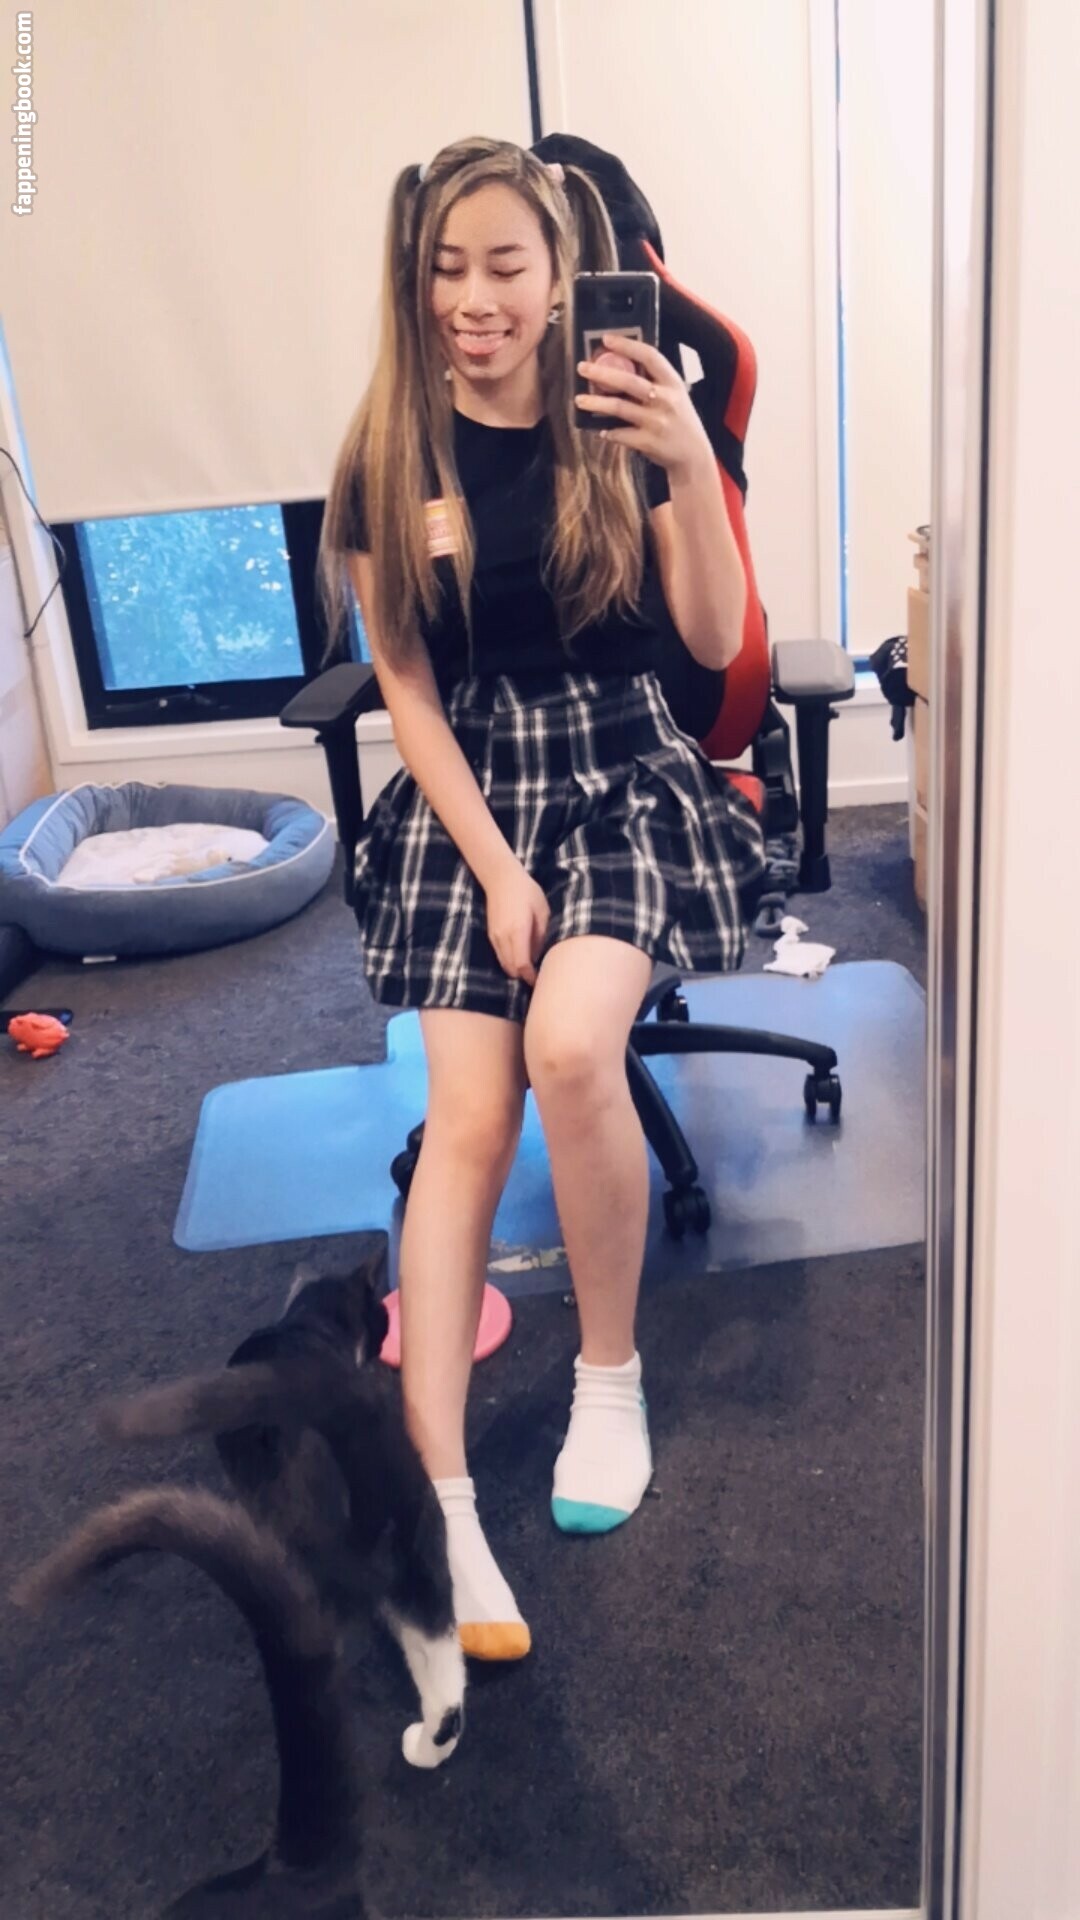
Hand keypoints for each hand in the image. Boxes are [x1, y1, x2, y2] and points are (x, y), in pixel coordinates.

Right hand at [484, 860, 550, 986]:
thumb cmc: (527, 891)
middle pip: (512, 968)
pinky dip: (509, 962)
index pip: (522, 964)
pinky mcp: (491, 935)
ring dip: (516, 971)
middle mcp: (503, 937)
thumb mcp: (542, 911)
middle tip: (537, 979)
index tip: (540, 980)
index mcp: (518, 931)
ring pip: (504, 964)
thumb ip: (541, 935)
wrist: (501, 878)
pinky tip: (520, 960)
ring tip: (530, 971)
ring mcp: (495, 936)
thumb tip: (540, 956)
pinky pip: (499, 956)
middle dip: (523, 977)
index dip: (530, 976)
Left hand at [576, 332, 712, 480]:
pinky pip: (621, 434)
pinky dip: (609, 432)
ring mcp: (656, 422)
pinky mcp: (648, 443)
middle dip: (602, 373)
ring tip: (579, 400)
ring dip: (596, 403)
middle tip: (582, 368)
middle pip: (628, 381)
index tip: (606, 339)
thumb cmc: (680, 420)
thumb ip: (655, 382)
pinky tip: (601, 430)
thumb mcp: (675, 395)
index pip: (650, 356)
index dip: (627, 345)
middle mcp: (665, 399)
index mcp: (672, 382)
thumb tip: (620, 366)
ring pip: (619, 408)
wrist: (694, 455)